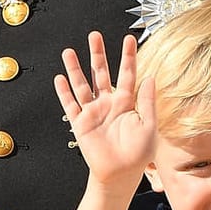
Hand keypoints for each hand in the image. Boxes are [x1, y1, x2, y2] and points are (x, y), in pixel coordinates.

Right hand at [53, 32, 156, 189]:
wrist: (120, 174)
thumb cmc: (138, 153)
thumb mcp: (149, 126)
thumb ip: (148, 101)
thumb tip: (150, 77)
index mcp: (127, 103)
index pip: (127, 74)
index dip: (127, 56)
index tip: (128, 38)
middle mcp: (108, 103)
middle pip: (101, 73)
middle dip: (97, 54)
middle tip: (94, 35)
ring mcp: (93, 112)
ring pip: (82, 85)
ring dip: (75, 68)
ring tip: (68, 51)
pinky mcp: (80, 123)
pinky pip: (70, 105)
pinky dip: (64, 92)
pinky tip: (60, 79)